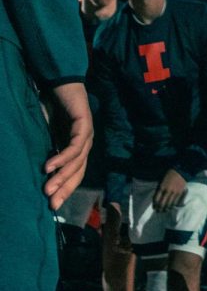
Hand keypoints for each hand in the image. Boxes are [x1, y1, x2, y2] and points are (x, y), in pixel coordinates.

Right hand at [42, 82, 92, 209]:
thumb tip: (37, 172)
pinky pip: (75, 145)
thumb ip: (46, 150)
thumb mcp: (47, 135)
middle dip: (65, 189)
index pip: (74, 174)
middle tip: (52, 204)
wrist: (60, 84)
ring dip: (61, 176)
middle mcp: (85, 144)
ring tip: (48, 189)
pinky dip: (62, 157)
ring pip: (77, 161)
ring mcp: (87, 134)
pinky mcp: (84, 124)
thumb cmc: (52, 109)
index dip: (65, 189)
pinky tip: (50, 166)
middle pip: (78, 172)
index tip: (53, 206)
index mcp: (77, 149)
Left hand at [153, 169, 187, 211]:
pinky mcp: (180, 193)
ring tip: (165, 210)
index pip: (156, 199)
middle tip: (159, 211)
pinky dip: (173, 206)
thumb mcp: (162, 180)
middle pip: (162, 203)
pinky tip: (171, 207)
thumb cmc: (169, 174)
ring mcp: (175, 193)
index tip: (154, 207)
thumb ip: (159, 189)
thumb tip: (158, 197)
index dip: (155, 205)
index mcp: (162, 187)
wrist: (181, 171)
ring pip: (169, 204)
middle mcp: (168, 191)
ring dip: (166, 209)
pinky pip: (176, 202)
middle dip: (160, 208)